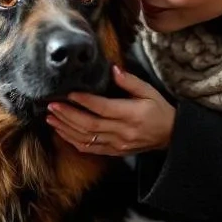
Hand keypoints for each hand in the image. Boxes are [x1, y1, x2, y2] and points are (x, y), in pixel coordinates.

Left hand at [47, 66, 174, 156]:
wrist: (170, 135)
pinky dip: (73, 141)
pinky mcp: (114, 152)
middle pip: (90, 124)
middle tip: (52, 106)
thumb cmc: (159, 110)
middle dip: (68, 115)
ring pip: (87, 138)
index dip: (84, 101)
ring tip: (51, 118)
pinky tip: (62, 133)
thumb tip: (113, 69)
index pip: (103, 108)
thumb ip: (130, 81)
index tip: (69, 93)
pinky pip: (90, 149)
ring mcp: (117, 144)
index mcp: (132, 115)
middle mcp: (123, 132)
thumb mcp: (149, 91)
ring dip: (66, 129)